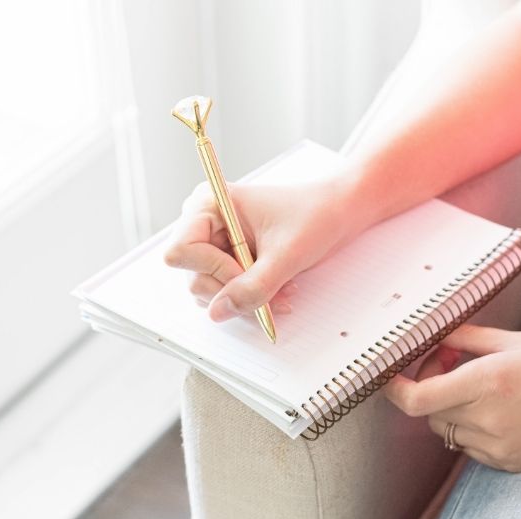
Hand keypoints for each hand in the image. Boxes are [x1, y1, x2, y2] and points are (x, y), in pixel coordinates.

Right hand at [163, 173, 356, 322]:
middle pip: (195, 278)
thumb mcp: (286, 255)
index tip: (247, 273)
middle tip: (272, 292)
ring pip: (212, 294)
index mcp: (209, 205)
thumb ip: (252, 287)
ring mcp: (217, 247)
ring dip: (248, 300)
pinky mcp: (230, 264)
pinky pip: (229, 296)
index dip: (213, 270)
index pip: (181, 252)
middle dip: (236, 292)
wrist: (339, 214)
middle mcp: (206, 226)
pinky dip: (253, 301)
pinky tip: (278, 292)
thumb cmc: (315, 215)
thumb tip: (218, 312)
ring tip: (281, 291)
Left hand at [384, 324, 520, 471]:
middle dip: (428, 387)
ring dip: (449, 409)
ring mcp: (497, 447)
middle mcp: (488, 419)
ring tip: (482, 388)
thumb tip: (434, 339)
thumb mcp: (520, 342)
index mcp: (489, 382)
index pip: (417, 399)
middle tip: (450, 364)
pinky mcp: (508, 464)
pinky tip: (501, 412)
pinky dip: (470, 428)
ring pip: (446, 430)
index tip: (389, 378)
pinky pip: (469, 446)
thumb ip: (468, 340)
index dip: (394, 390)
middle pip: (428, 413)